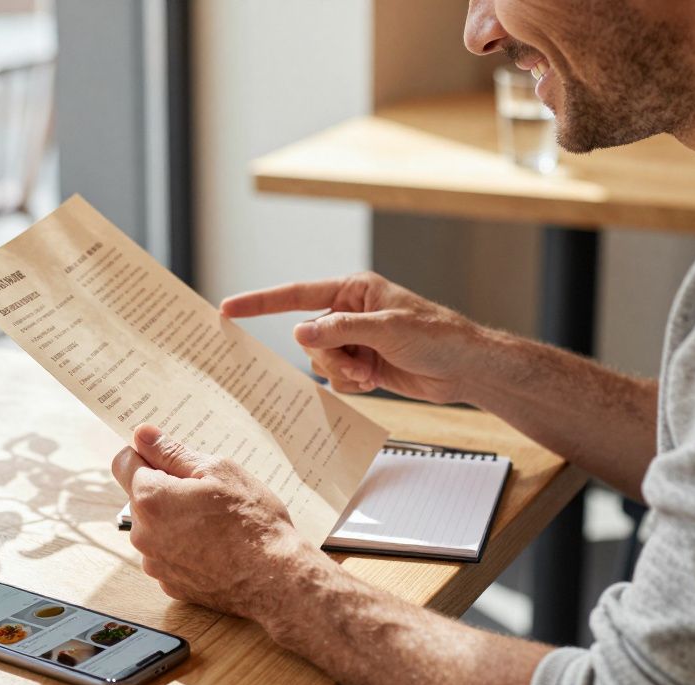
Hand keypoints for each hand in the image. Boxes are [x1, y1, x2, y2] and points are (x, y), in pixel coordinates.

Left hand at [111, 425, 322, 621]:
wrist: (276, 577)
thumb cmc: (252, 520)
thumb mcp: (217, 471)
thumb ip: (172, 452)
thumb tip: (142, 435)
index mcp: (151, 498)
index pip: (123, 463)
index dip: (144, 453)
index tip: (164, 455)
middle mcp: (143, 534)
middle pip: (140, 497)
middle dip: (165, 489)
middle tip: (205, 492)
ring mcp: (155, 564)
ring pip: (154, 527)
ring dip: (173, 519)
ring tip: (214, 523)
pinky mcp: (169, 584)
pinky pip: (167, 554)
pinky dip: (183, 547)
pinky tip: (213, 546)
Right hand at [221, 272, 487, 403]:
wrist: (466, 368)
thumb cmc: (437, 336)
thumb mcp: (386, 329)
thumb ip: (339, 329)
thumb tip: (299, 331)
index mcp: (352, 290)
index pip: (296, 294)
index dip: (260, 302)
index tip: (228, 308)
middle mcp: (349, 312)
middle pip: (309, 338)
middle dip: (329, 356)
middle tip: (360, 365)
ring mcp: (354, 340)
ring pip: (320, 361)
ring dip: (342, 372)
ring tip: (371, 373)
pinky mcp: (362, 364)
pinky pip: (335, 378)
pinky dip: (351, 384)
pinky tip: (375, 380)